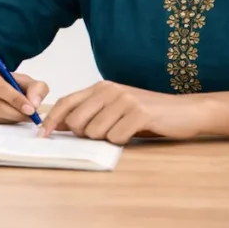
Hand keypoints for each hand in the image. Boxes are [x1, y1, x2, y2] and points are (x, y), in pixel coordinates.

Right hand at [0, 61, 48, 123]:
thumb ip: (34, 87)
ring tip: (22, 117)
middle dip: (14, 113)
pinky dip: (0, 122)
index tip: (31, 109)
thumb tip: (35, 104)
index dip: (14, 98)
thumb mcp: (18, 78)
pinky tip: (8, 119)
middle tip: (30, 117)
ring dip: (8, 119)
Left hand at [40, 81, 213, 144]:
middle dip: (87, 135)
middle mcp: (109, 90)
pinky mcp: (138, 113)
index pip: (67, 103)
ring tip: (125, 130)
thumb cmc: (147, 113)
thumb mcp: (115, 108)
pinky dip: (123, 141)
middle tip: (107, 132)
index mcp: (100, 87)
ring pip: (96, 132)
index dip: (52, 120)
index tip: (43, 135)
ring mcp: (124, 99)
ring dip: (108, 138)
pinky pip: (116, 137)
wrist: (185, 110)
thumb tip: (61, 125)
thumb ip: (91, 113)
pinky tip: (136, 131)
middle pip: (77, 122)